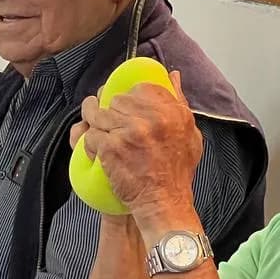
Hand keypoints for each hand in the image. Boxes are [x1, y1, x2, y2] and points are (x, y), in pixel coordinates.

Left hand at [76, 71, 202, 228]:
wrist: (164, 202)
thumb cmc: (176, 172)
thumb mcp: (189, 133)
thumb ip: (179, 102)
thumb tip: (173, 76)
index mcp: (172, 111)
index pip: (141, 88)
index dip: (130, 98)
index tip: (126, 109)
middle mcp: (151, 118)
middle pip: (117, 100)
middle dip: (111, 111)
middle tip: (110, 123)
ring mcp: (129, 131)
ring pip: (99, 114)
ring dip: (95, 123)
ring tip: (98, 133)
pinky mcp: (111, 147)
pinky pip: (90, 135)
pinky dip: (90, 144)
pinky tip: (97, 152)